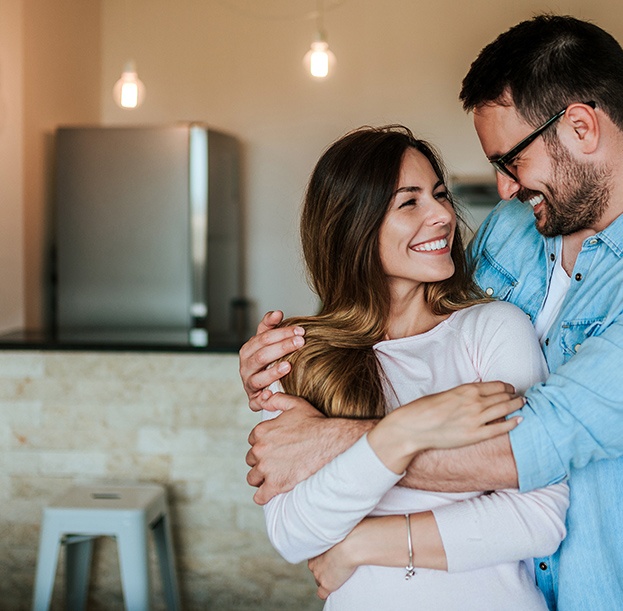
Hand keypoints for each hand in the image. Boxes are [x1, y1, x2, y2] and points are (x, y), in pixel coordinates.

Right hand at [238, 310, 304, 410]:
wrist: (260, 385)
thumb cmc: (266, 359)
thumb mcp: (266, 341)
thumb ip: (270, 326)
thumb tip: (277, 312)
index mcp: (248, 349)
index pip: (264, 338)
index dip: (282, 333)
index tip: (300, 330)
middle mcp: (245, 366)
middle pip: (262, 355)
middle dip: (282, 348)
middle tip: (300, 342)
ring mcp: (248, 383)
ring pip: (258, 378)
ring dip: (273, 373)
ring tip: (288, 366)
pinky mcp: (253, 400)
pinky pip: (256, 401)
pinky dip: (263, 399)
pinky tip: (272, 394)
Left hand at [246, 392, 374, 503]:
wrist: (330, 442)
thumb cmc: (315, 422)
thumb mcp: (296, 404)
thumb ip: (277, 400)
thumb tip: (265, 399)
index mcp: (261, 431)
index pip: (252, 440)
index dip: (263, 443)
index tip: (273, 446)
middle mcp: (259, 450)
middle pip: (251, 459)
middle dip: (260, 460)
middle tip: (275, 461)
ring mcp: (266, 469)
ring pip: (253, 478)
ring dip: (260, 478)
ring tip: (271, 477)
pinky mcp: (276, 485)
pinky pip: (260, 496)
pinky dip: (263, 496)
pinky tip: (270, 493)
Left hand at [308, 539, 356, 599]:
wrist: (349, 549)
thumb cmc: (346, 539)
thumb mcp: (335, 538)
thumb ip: (332, 542)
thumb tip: (339, 535)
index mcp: (315, 552)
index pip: (314, 561)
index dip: (322, 562)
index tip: (330, 562)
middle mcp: (313, 565)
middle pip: (316, 572)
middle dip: (324, 572)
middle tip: (335, 569)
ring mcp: (319, 576)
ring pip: (319, 582)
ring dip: (326, 581)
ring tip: (337, 578)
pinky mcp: (326, 585)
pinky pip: (321, 594)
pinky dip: (326, 593)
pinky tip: (333, 590)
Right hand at [369, 381, 523, 473]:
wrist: (414, 427)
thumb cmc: (425, 409)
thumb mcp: (446, 394)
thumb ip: (463, 395)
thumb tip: (476, 397)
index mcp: (467, 389)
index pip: (497, 385)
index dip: (507, 387)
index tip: (510, 389)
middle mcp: (475, 402)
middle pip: (504, 396)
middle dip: (514, 396)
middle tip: (520, 397)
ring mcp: (477, 419)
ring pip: (505, 409)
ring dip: (517, 405)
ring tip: (522, 405)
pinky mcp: (475, 435)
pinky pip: (501, 428)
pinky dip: (513, 423)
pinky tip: (520, 420)